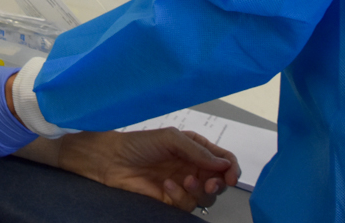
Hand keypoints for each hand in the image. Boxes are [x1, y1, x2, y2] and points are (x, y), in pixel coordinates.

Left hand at [55, 128, 240, 211]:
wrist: (113, 159)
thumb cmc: (139, 143)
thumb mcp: (170, 138)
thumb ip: (198, 150)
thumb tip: (224, 164)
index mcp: (194, 148)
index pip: (223, 159)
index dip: (231, 167)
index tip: (231, 175)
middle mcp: (192, 166)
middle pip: (220, 181)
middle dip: (219, 183)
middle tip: (210, 182)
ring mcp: (183, 184)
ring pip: (207, 196)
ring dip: (199, 190)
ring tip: (186, 179)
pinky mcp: (172, 199)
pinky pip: (187, 204)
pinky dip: (181, 196)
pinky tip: (167, 186)